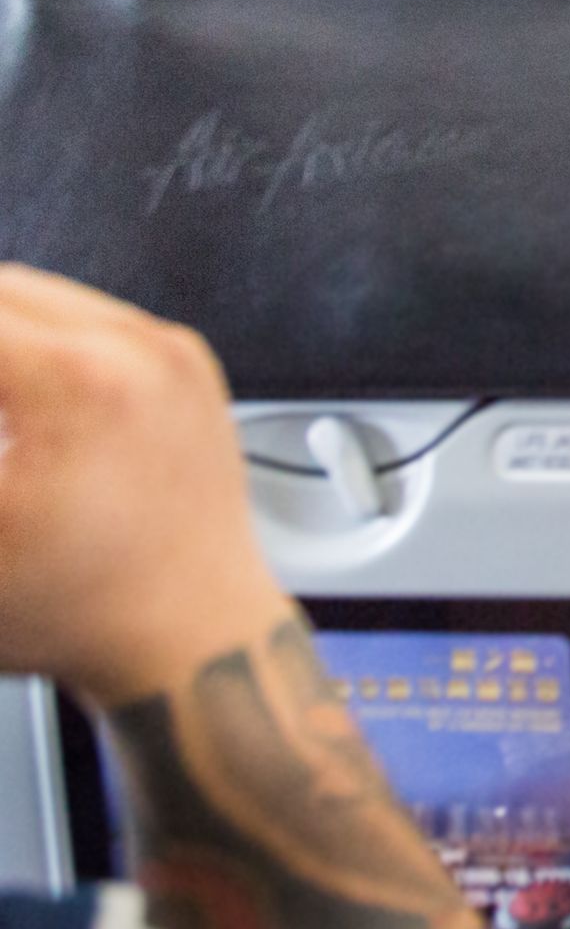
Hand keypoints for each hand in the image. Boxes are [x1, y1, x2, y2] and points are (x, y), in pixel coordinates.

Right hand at [0, 264, 289, 706]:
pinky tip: (14, 399)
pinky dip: (36, 340)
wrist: (192, 639)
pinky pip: (91, 317)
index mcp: (78, 381)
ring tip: (0, 414)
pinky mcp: (188, 366)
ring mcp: (171, 353)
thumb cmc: (77, 613)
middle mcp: (138, 349)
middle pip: (0, 288)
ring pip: (40, 294)